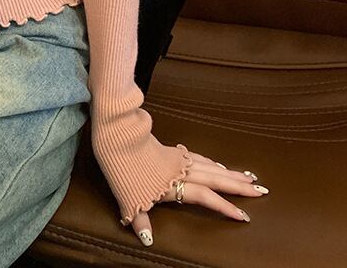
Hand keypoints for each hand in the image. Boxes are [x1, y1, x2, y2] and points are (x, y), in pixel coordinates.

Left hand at [131, 148, 268, 246]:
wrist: (116, 135)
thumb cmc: (120, 169)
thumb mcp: (127, 199)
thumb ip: (140, 220)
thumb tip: (148, 240)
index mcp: (173, 185)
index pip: (205, 197)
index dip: (224, 206)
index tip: (244, 216)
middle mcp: (180, 170)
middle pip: (215, 178)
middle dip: (238, 185)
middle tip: (261, 189)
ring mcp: (176, 157)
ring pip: (209, 165)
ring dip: (228, 172)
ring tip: (247, 176)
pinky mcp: (169, 149)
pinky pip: (197, 156)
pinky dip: (210, 161)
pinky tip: (215, 163)